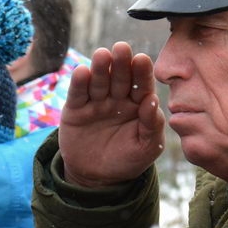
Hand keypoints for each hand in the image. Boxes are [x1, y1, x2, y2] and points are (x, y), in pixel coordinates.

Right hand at [59, 42, 165, 186]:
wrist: (97, 179)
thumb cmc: (127, 161)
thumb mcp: (146, 148)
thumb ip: (152, 126)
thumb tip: (152, 100)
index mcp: (138, 104)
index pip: (141, 85)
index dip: (141, 72)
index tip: (142, 59)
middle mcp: (118, 98)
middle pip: (120, 77)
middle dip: (121, 63)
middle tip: (121, 49)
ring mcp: (96, 102)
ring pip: (98, 81)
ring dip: (100, 68)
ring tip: (102, 55)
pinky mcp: (75, 109)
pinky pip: (78, 94)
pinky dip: (79, 82)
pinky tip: (82, 71)